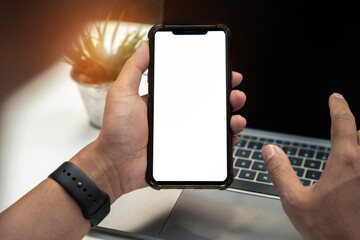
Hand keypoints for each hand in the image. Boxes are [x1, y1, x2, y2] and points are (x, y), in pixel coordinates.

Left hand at [74, 42, 246, 202]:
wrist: (115, 165)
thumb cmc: (116, 131)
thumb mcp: (122, 93)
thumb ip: (134, 69)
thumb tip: (145, 46)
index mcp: (164, 100)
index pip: (193, 85)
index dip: (210, 78)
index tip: (224, 72)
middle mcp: (176, 116)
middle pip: (208, 103)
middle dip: (227, 96)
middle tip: (235, 94)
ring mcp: (182, 134)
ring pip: (213, 123)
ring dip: (230, 118)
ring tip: (235, 117)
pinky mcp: (185, 151)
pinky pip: (210, 145)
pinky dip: (224, 141)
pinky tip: (230, 137)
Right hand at [262, 93, 359, 238]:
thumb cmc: (330, 231)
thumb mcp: (295, 201)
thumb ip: (280, 172)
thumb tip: (270, 151)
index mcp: (346, 163)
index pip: (344, 123)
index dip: (339, 107)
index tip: (335, 98)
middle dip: (354, 126)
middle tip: (344, 123)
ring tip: (353, 142)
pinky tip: (355, 168)